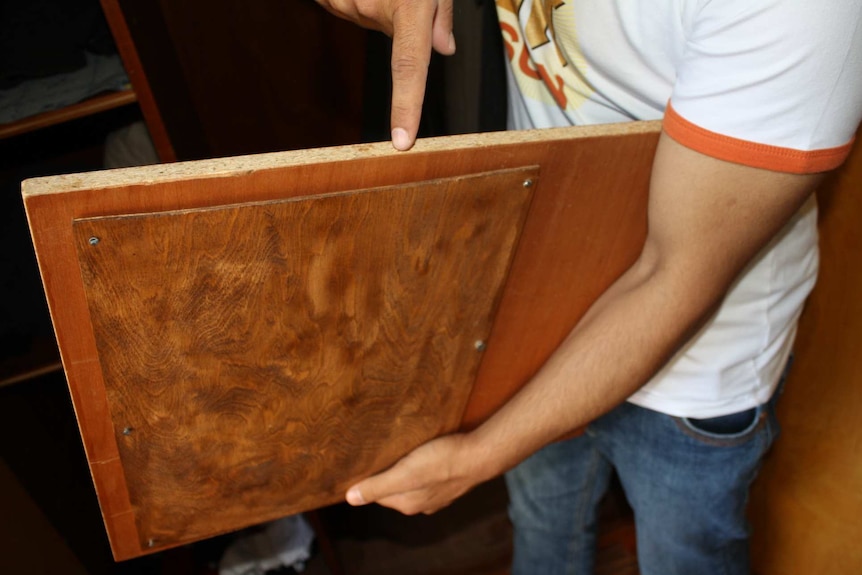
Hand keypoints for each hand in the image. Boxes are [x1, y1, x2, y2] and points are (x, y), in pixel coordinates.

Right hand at [315, 0, 455, 149]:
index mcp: (408, 6)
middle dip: (400, 21)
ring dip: (378, 5)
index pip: (408, 69)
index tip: (402, 141)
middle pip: (391, 37)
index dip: (406, 107)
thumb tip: (445, 47)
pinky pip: (348, 6)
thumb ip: (441, 13)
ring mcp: (346, 4)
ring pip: (367, 20)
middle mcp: (372, 8)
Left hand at [345, 433, 486, 514]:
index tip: (363, 460)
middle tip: (379, 451)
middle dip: (386, 472)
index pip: (376, 493)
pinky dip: (422, 465)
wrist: (482, 454)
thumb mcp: (405, 473)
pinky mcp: (450, 480)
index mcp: (408, 503)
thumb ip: (378, 486)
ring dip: (404, 467)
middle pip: (393, 487)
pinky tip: (424, 452)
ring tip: (400, 449)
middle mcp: (421, 503)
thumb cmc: (443, 461)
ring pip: (411, 481)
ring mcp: (437, 494)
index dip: (368, 477)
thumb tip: (350, 499)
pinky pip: (428, 474)